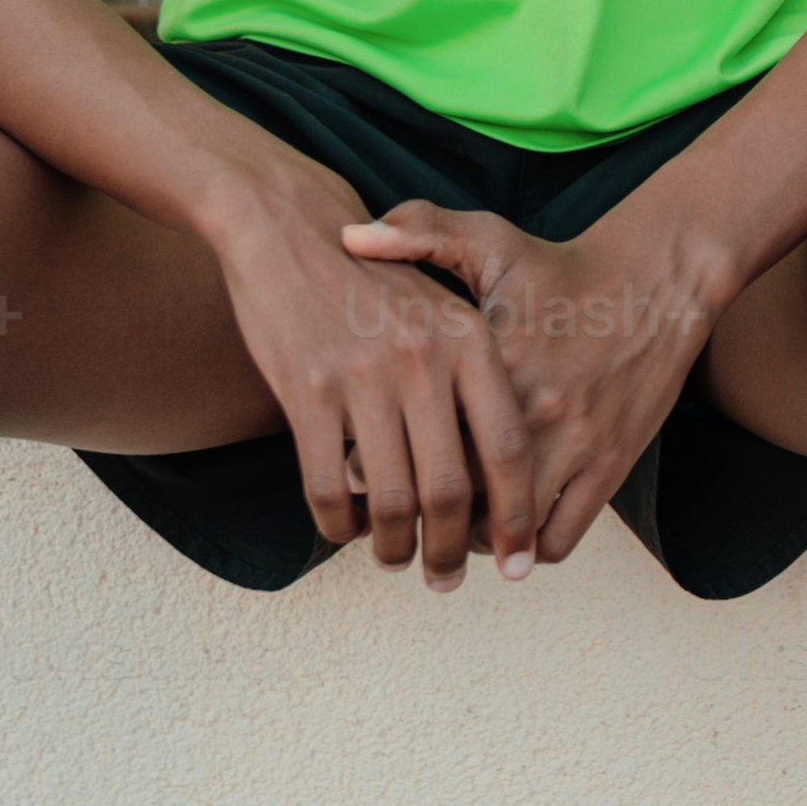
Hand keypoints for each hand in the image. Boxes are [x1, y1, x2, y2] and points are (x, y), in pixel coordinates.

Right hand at [199, 178, 542, 584]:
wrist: (288, 226)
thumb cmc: (375, 277)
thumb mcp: (448, 299)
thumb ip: (476, 374)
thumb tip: (497, 467)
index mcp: (470, 342)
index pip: (507, 450)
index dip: (516, 516)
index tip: (519, 560)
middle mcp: (424, 362)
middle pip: (452, 489)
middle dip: (454, 550)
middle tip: (448, 579)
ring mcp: (363, 377)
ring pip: (390, 499)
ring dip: (395, 547)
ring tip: (396, 561)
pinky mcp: (306, 391)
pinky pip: (327, 485)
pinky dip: (337, 523)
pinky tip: (343, 529)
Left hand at [324, 201, 718, 574]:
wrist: (661, 279)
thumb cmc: (564, 266)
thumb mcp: (490, 239)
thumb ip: (418, 232)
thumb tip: (349, 236)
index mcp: (488, 359)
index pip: (414, 437)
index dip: (381, 466)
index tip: (367, 472)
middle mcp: (531, 406)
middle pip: (455, 495)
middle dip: (421, 517)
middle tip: (401, 518)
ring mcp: (574, 440)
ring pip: (504, 528)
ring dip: (475, 539)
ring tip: (456, 530)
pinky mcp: (611, 462)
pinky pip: (559, 536)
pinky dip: (529, 548)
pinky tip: (511, 536)